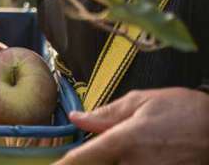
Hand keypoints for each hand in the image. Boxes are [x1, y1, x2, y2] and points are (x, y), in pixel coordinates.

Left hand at [55, 88, 208, 164]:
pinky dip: (123, 164)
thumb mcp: (141, 101)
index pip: (80, 159)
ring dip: (107, 161)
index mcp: (122, 142)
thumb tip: (76, 117)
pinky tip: (134, 154)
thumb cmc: (183, 110)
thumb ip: (105, 114)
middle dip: (88, 160)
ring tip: (132, 144)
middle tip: (107, 142)